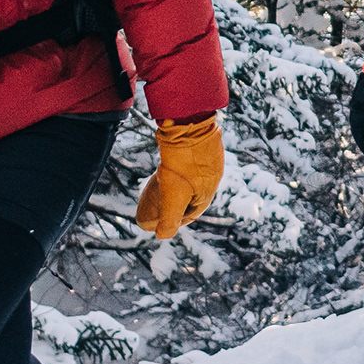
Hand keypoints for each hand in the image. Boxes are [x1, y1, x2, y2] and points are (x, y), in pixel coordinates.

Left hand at [136, 116, 222, 237]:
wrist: (190, 126)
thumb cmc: (184, 164)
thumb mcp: (173, 197)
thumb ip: (169, 220)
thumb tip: (161, 236)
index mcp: (207, 194)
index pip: (189, 215)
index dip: (173, 221)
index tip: (158, 222)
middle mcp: (210, 181)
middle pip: (188, 198)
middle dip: (171, 204)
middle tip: (153, 204)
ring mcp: (206, 164)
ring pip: (186, 182)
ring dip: (172, 187)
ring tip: (155, 184)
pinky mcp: (199, 150)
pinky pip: (187, 167)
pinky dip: (175, 172)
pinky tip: (164, 167)